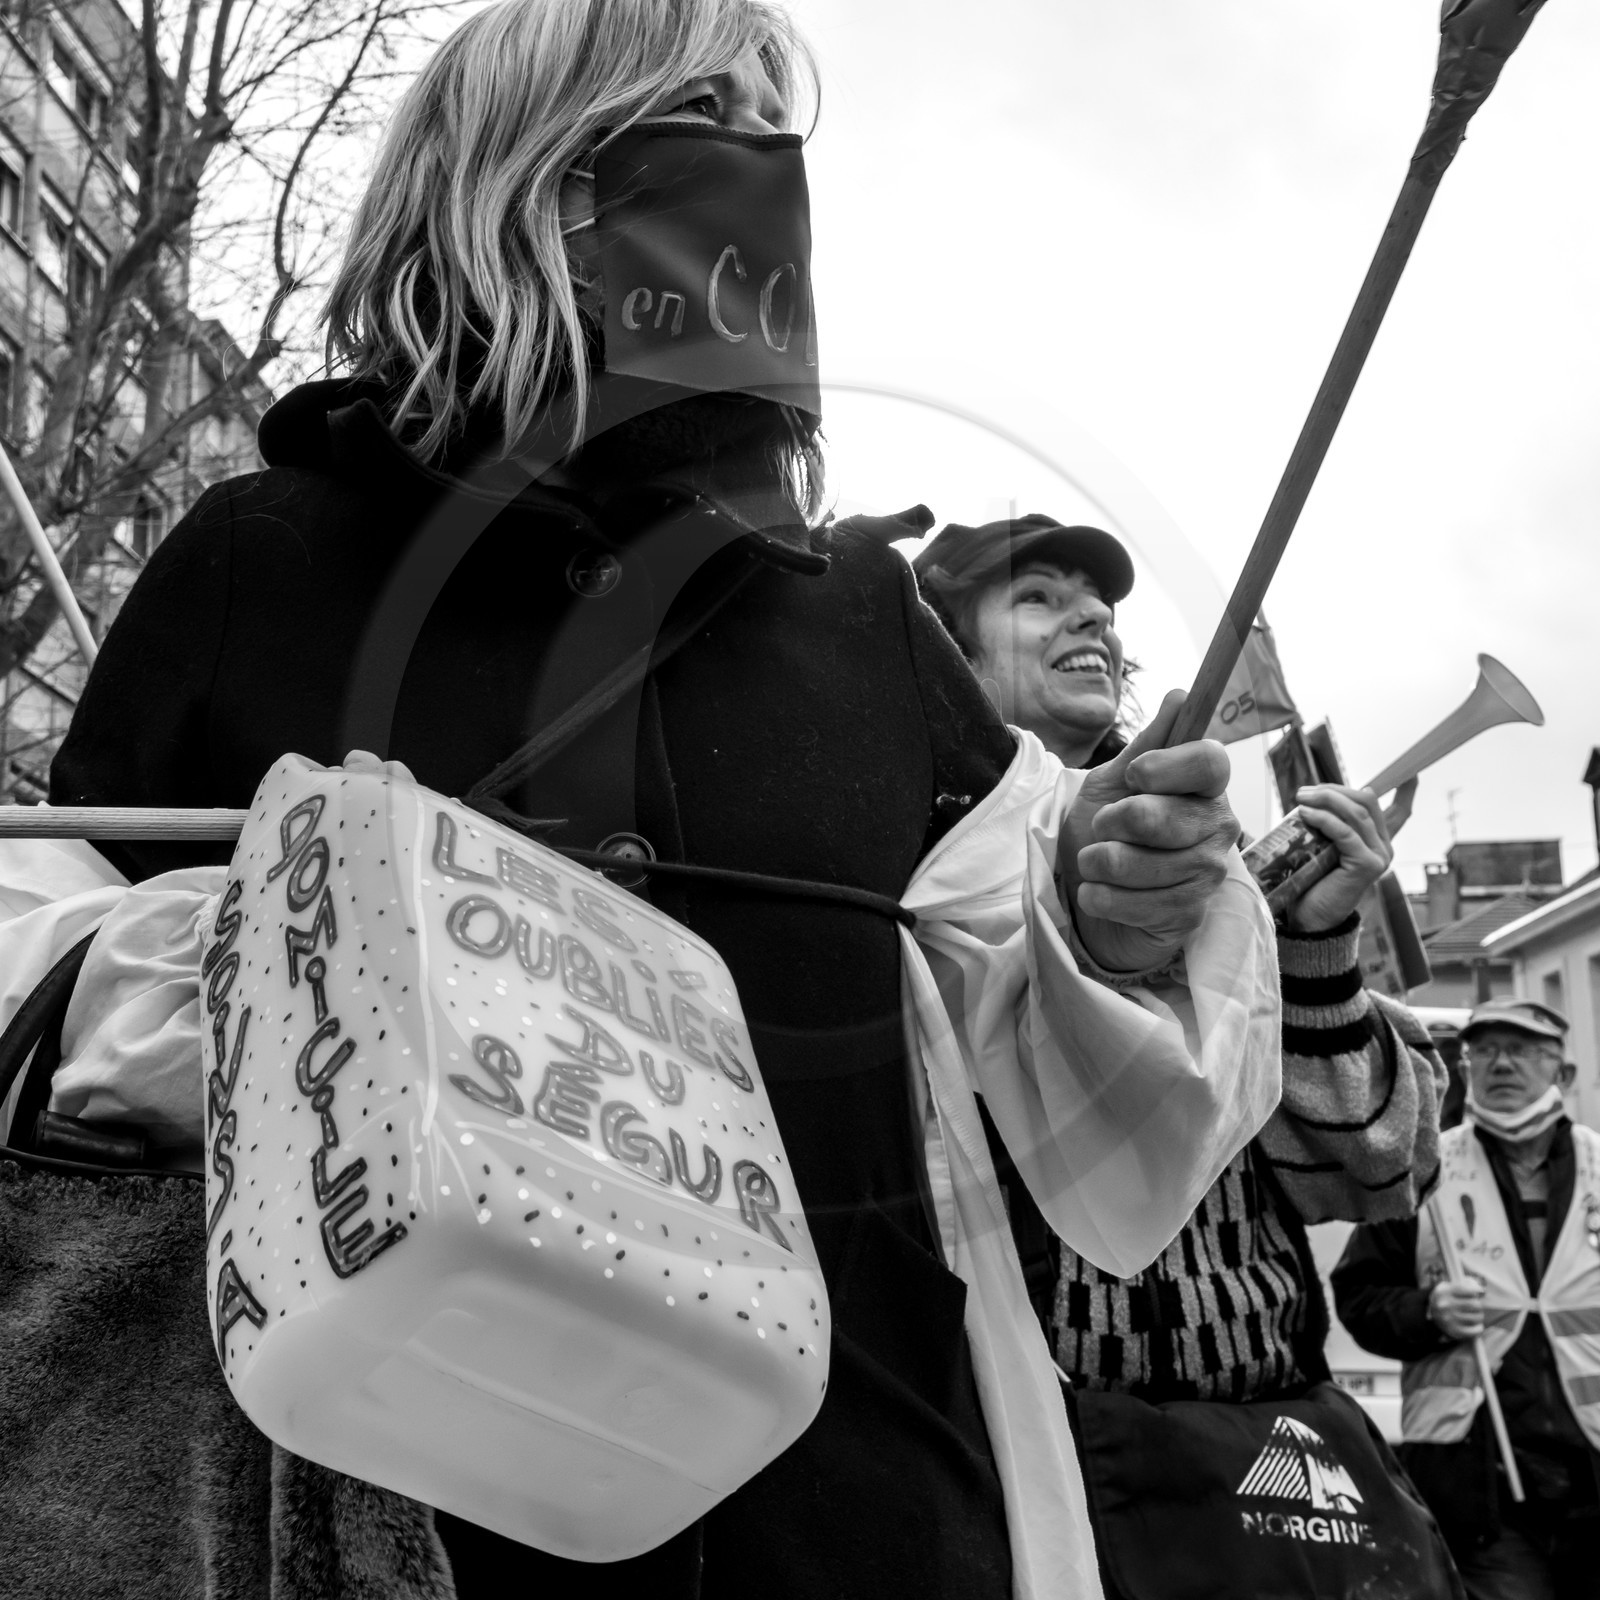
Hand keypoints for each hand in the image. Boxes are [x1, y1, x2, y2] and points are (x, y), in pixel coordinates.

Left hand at [1058, 690, 1237, 973]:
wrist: (1093, 890)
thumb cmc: (1107, 831)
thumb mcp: (1114, 780)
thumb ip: (1147, 744)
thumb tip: (1181, 696)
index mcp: (1204, 786)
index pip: (1209, 762)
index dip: (1165, 766)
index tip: (1134, 775)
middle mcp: (1219, 826)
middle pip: (1160, 817)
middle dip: (1111, 823)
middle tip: (1103, 828)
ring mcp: (1208, 873)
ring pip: (1138, 865)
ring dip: (1098, 863)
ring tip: (1094, 862)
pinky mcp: (1189, 914)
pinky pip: (1134, 904)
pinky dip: (1100, 898)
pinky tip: (1097, 893)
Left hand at [1281, 782, 1402, 934]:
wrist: (1310, 917)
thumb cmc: (1311, 881)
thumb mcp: (1322, 846)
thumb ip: (1328, 826)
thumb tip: (1311, 797)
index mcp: (1378, 842)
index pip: (1399, 813)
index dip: (1406, 792)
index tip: (1412, 774)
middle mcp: (1384, 848)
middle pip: (1367, 803)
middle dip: (1336, 790)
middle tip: (1306, 790)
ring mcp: (1379, 857)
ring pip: (1356, 814)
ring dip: (1326, 800)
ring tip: (1301, 798)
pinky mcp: (1367, 866)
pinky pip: (1345, 833)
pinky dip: (1324, 819)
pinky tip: (1306, 813)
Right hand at [1428, 1277, 1485, 1340]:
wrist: (1433, 1314)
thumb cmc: (1448, 1298)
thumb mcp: (1451, 1286)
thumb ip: (1467, 1284)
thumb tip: (1482, 1291)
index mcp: (1444, 1292)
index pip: (1467, 1290)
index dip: (1476, 1290)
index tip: (1478, 1292)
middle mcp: (1444, 1306)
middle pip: (1474, 1305)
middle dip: (1478, 1306)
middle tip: (1476, 1307)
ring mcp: (1448, 1319)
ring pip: (1476, 1317)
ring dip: (1479, 1316)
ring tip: (1476, 1316)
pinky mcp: (1454, 1331)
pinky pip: (1475, 1331)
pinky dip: (1479, 1328)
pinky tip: (1477, 1325)